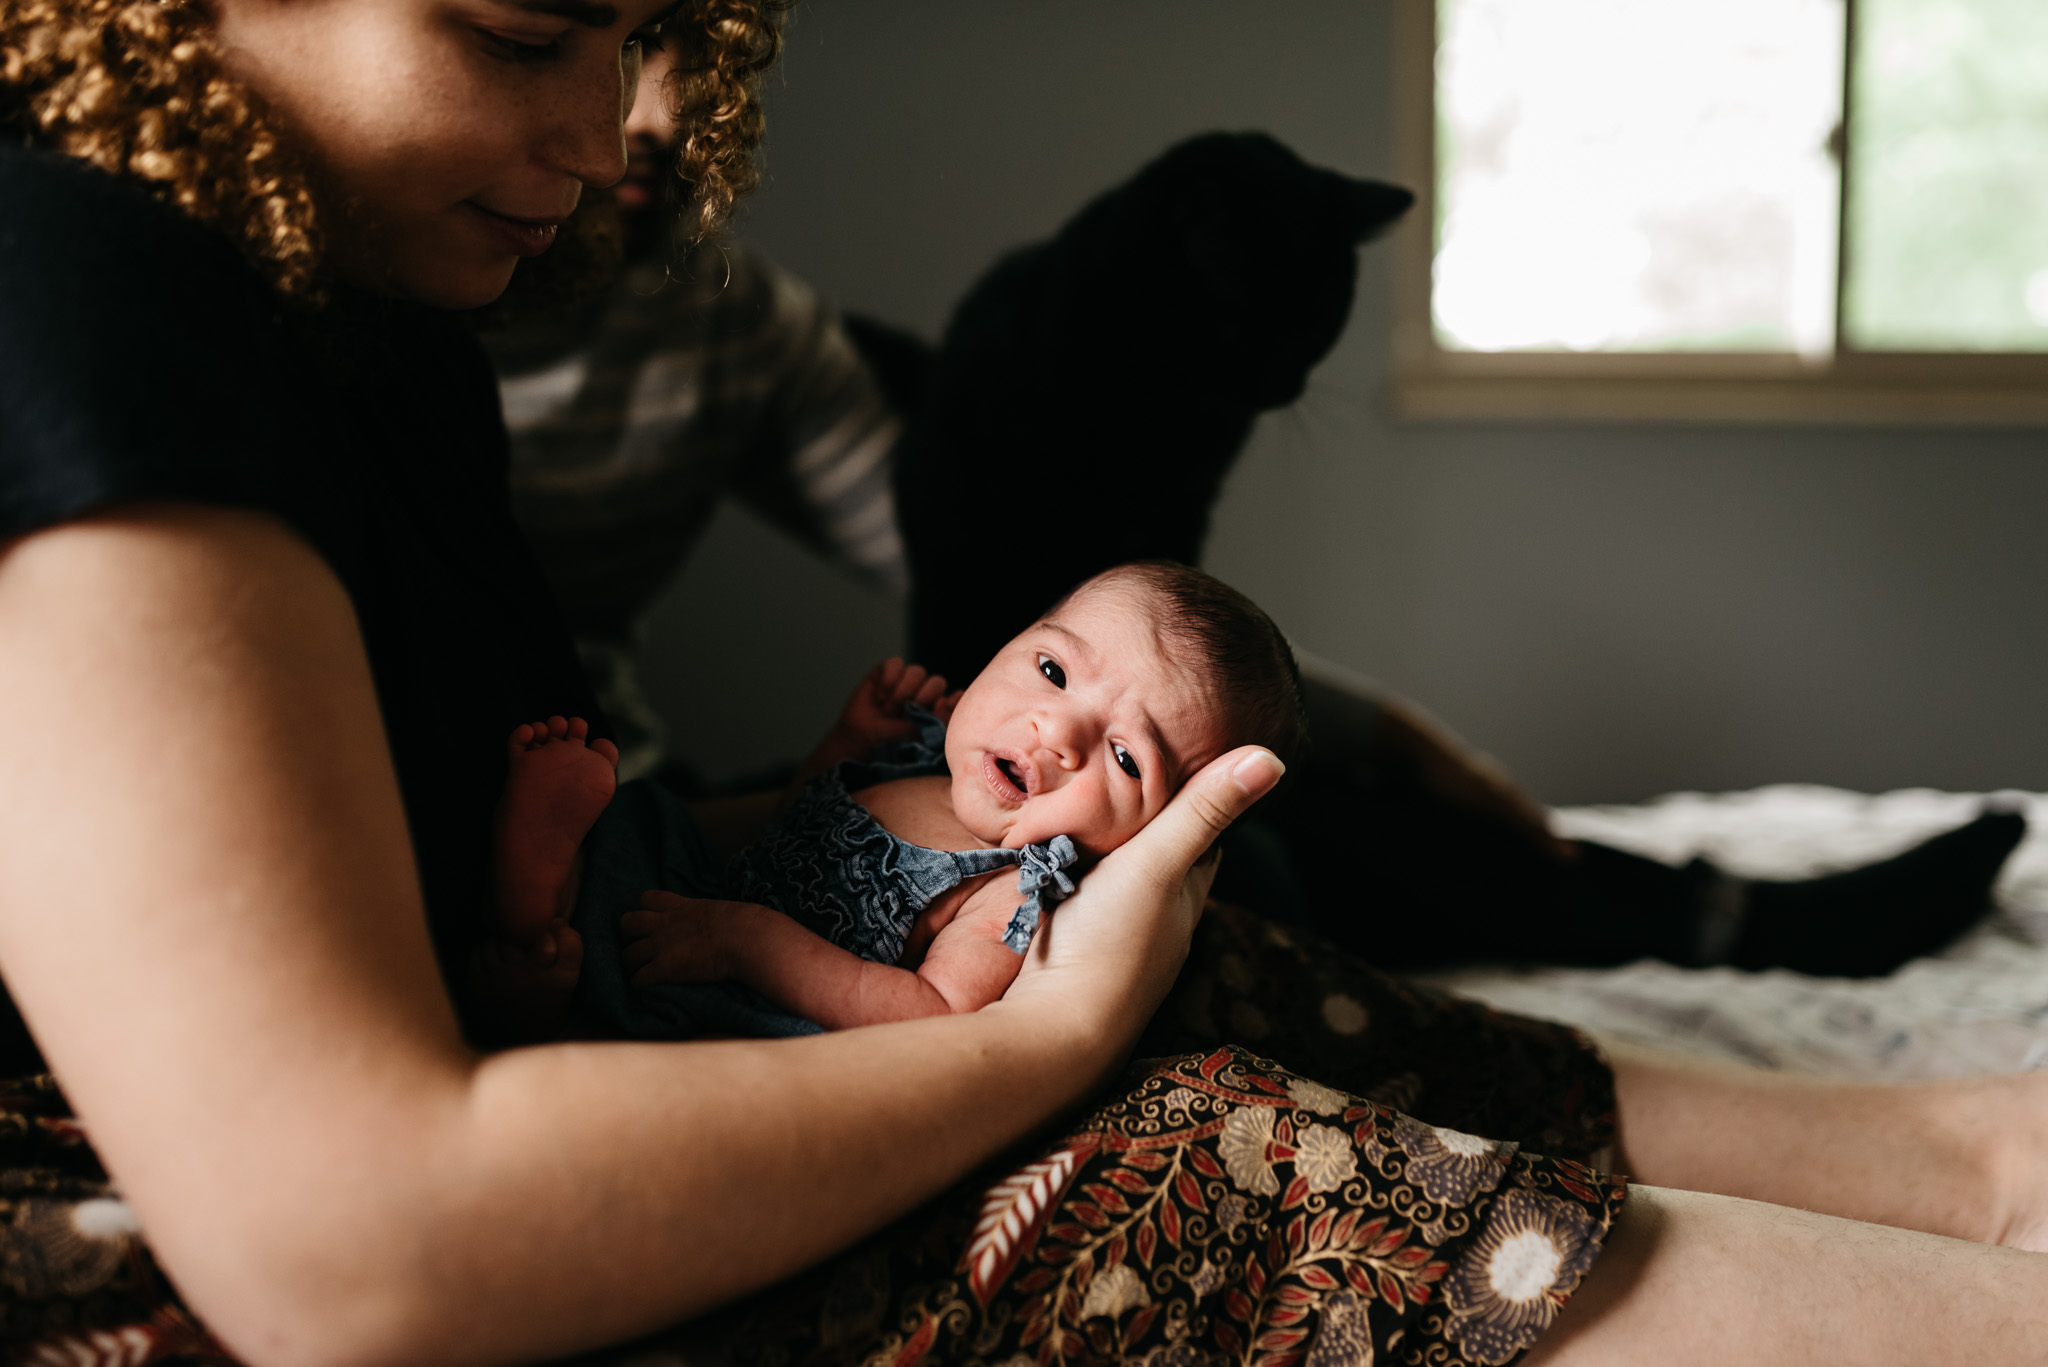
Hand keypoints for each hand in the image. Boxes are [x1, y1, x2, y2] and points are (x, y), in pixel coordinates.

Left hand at [468, 920, 583, 1042]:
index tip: (550, 938)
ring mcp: (501, 984)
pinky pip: (477, 954)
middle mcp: (527, 981)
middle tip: (528, 942)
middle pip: (521, 936)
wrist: (534, 1031)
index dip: (552, 931)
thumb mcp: (571, 972)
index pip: (554, 939)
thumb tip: (553, 920)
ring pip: (496, 942)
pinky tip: (497, 959)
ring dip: (504, 941)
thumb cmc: (554, 994)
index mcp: (556, 978)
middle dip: (525, 933)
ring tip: (513, 950)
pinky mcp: (480, 988)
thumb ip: (571, 943)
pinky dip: (486, 951)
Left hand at [620, 893, 760, 987]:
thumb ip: (708, 916)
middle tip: (640, 947)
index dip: (646, 911)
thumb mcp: (720, 911)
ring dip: (632, 964)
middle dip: (629, 936)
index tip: (654, 922)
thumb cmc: (745, 924)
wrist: (747, 939)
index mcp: (680, 907)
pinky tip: (648, 990)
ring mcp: (661, 947)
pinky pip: (638, 980)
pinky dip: (640, 986)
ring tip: (641, 972)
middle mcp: (664, 924)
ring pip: (627, 955)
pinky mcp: (663, 969)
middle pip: (627, 923)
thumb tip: (722, 924)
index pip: (647, 899)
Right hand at [829, 657, 961, 757]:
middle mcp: (924, 690)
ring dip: (902, 691)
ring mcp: (906, 678)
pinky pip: (895, 664)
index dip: (952, 700)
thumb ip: (930, 721)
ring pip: (917, 671)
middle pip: (937, 682)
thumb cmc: (888, 736)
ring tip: (888, 709)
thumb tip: (947, 704)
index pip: (954, 696)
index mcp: (936, 706)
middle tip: (904, 714)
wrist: (860, 735)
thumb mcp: (911, 733)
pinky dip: (889, 679)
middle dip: (922, 698)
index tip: (940, 708)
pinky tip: (880, 695)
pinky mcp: (887, 669)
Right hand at [999, 745, 1284, 1051]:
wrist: (1053, 1026)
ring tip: (1082, 803)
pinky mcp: (1071, 950)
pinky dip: (1067, 874)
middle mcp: (1156, 920)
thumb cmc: (1111, 944)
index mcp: (1185, 897)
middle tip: (1126, 772)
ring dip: (1102, 848)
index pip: (1205, 839)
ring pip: (1115, 880)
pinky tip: (1046, 859)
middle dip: (1147, 822)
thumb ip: (1204, 810)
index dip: (1200, 800)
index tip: (1188, 760)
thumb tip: (1271, 758)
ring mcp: (1114, 939)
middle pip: (1160, 858)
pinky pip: (1073, 898)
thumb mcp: (1158, 862)